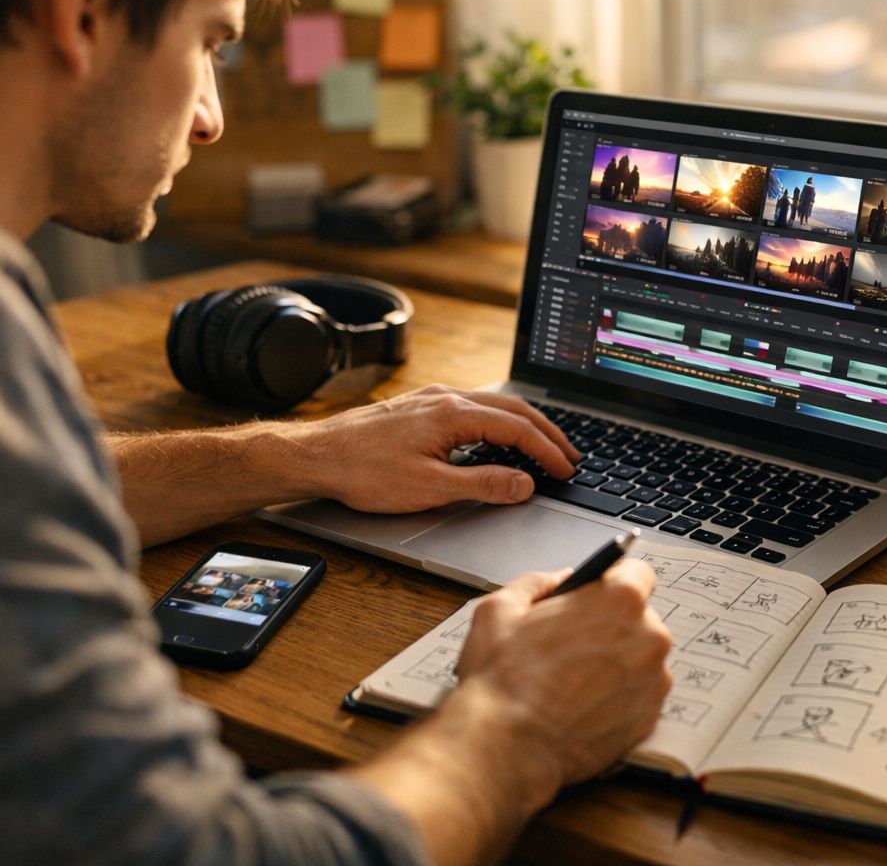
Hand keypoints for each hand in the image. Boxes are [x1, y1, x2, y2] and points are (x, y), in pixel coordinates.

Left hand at [300, 385, 579, 512]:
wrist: (317, 455)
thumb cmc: (365, 472)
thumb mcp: (429, 488)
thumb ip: (482, 485)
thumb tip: (524, 483)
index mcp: (454, 414)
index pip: (518, 430)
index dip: (548, 452)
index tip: (566, 471)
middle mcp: (446, 398)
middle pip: (512, 409)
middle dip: (546, 432)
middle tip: (569, 456)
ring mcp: (431, 399)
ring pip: (493, 404)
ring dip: (523, 424)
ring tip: (542, 446)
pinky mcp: (418, 407)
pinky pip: (472, 406)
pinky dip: (498, 421)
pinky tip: (496, 436)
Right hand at [455, 560, 672, 787]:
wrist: (506, 746)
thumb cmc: (502, 678)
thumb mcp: (500, 608)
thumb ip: (537, 583)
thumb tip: (559, 580)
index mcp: (620, 600)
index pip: (638, 573)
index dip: (613, 582)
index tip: (598, 595)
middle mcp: (648, 638)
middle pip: (640, 618)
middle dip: (612, 625)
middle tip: (573, 642)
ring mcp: (652, 683)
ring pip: (640, 659)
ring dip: (617, 663)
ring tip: (574, 679)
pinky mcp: (648, 720)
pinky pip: (639, 696)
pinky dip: (618, 697)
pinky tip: (583, 704)